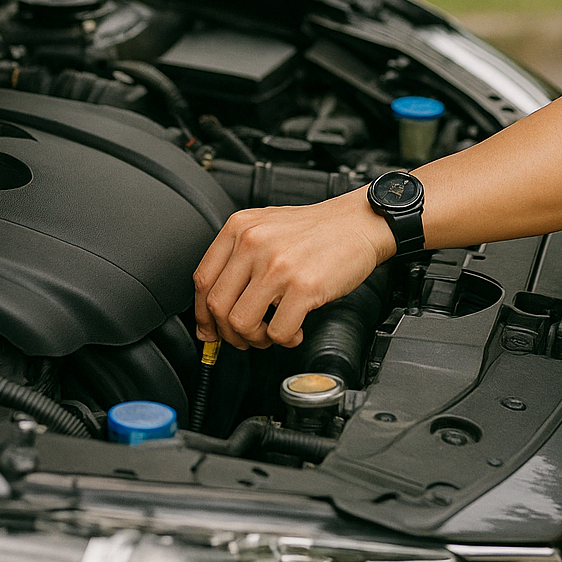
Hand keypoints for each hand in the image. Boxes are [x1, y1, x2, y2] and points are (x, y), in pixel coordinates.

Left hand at [194, 189, 395, 350]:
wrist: (358, 222)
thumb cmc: (315, 229)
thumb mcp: (266, 227)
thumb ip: (238, 258)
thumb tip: (213, 311)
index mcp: (240, 227)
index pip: (202, 280)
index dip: (203, 314)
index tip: (211, 329)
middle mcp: (254, 243)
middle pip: (217, 306)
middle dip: (229, 333)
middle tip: (247, 337)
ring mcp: (277, 265)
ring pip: (242, 323)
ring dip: (256, 339)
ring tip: (272, 332)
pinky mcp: (303, 286)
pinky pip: (278, 332)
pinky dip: (285, 339)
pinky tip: (295, 329)